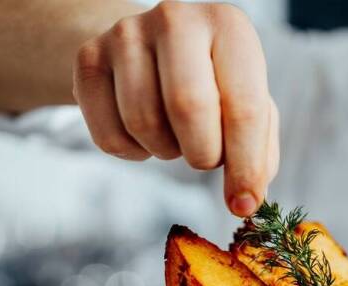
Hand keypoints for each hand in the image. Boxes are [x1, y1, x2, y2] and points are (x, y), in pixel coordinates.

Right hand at [72, 2, 278, 216]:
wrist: (149, 49)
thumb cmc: (212, 82)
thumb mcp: (248, 104)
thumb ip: (259, 151)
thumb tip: (247, 199)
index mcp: (229, 26)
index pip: (243, 106)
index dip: (245, 165)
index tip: (243, 203)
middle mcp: (177, 19)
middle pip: (188, 108)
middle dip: (202, 153)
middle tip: (206, 157)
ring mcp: (126, 35)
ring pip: (143, 123)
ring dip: (166, 150)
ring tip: (175, 135)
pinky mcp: (88, 59)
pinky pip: (108, 135)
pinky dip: (132, 152)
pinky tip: (144, 133)